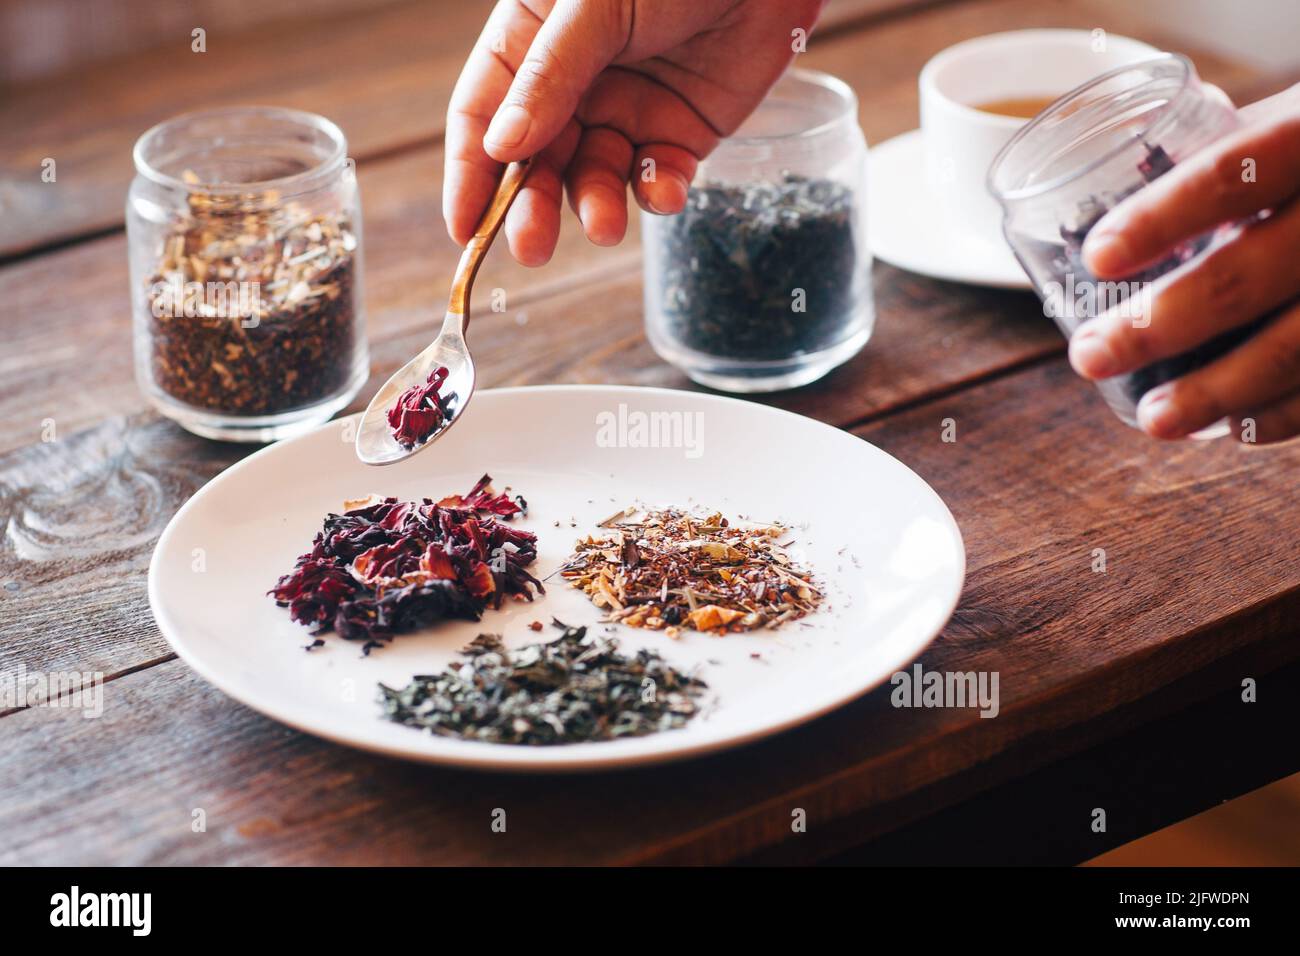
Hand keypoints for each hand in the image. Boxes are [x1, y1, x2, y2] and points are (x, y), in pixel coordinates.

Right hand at [444, 0, 823, 264]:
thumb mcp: (596, 4)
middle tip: (531, 247)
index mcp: (531, 38)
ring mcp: (626, 109)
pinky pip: (656, 177)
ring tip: (604, 227)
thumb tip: (500, 147)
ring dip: (594, 206)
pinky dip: (657, 193)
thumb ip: (550, 75)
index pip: (482, 113)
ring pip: (593, 177)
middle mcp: (572, 82)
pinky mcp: (680, 132)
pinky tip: (663, 190)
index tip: (465, 228)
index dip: (469, 172)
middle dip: (531, 206)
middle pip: (535, 159)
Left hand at [1068, 84, 1299, 443]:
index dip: (1160, 218)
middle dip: (1157, 326)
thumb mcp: (1292, 121)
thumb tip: (1100, 197)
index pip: (1232, 176)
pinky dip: (1283, 413)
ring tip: (1153, 418)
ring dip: (1215, 391)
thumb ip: (1220, 151)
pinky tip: (1234, 427)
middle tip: (1090, 354)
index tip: (1097, 258)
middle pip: (1247, 275)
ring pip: (1295, 346)